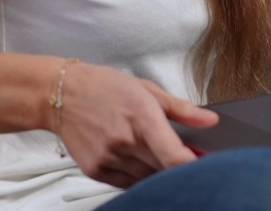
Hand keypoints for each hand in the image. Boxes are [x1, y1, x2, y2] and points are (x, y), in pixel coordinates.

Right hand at [57, 63, 218, 187]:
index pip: (173, 155)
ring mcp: (108, 158)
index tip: (200, 163)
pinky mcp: (96, 170)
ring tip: (149, 149)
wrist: (61, 95)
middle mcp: (124, 140)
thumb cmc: (103, 87)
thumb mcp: (146, 89)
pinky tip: (134, 158)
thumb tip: (210, 120)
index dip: (192, 165)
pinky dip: (137, 176)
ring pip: (146, 179)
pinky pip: (127, 184)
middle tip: (177, 152)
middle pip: (163, 169)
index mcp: (141, 116)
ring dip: (156, 170)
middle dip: (175, 164)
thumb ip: (181, 108)